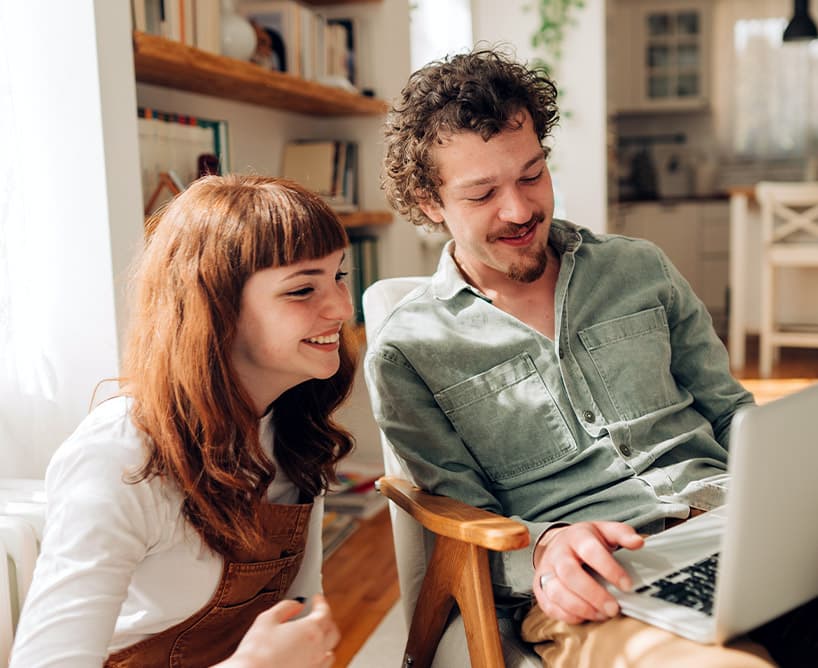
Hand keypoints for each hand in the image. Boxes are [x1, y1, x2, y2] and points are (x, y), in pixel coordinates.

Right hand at [215, 594, 339, 667]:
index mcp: (311, 630)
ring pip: (330, 649)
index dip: (321, 602)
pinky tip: (312, 654)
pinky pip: (322, 664)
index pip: (324, 611)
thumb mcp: (267, 619)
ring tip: (317, 633)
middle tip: (318, 612)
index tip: (317, 598)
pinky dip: (320, 655)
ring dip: (326, 639)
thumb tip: (296, 605)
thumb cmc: (257, 651)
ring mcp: (314, 664)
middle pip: (332, 630)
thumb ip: (285, 607)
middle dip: (327, 619)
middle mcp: (318, 648)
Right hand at [532, 522, 643, 624]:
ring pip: (556, 592)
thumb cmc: (585, 541)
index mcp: (576, 537)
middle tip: (614, 609)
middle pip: (570, 573)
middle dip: (593, 594)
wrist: (556, 544)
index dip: (609, 568)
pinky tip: (586, 616)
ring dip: (581, 607)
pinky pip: (549, 605)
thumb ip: (622, 533)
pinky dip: (568, 615)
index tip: (627, 585)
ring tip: (602, 615)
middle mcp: (558, 553)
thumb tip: (638, 542)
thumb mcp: (604, 531)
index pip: (590, 550)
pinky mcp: (540, 588)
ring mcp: (546, 571)